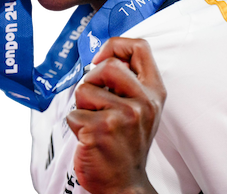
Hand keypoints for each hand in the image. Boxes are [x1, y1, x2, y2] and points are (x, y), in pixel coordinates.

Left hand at [65, 37, 166, 193]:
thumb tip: (102, 55)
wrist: (125, 184)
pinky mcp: (100, 130)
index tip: (101, 59)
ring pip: (84, 89)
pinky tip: (89, 138)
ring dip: (82, 107)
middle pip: (108, 65)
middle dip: (92, 81)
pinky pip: (72, 114)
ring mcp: (123, 116)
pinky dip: (74, 125)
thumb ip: (130, 81)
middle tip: (95, 103)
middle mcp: (143, 102)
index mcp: (154, 92)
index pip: (140, 47)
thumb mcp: (142, 108)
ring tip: (95, 124)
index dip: (115, 46)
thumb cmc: (127, 144)